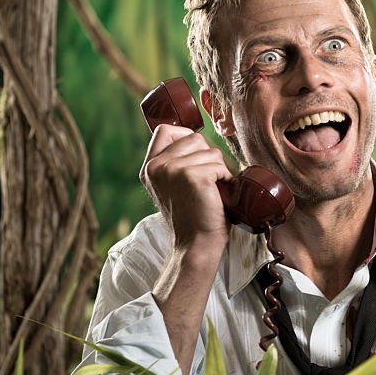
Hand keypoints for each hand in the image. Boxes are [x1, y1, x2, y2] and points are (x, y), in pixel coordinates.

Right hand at [140, 124, 231, 249]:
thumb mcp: (173, 186)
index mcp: (149, 167)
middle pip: (195, 137)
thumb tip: (198, 135)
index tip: (197, 157)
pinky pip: (220, 165)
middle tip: (208, 182)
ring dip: (220, 170)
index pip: (165, 130)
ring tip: (213, 191)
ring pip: (211, 151)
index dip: (186, 136)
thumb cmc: (193, 216)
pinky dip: (226, 179)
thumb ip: (175, 163)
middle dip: (209, 157)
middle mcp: (156, 166)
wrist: (196, 245)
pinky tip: (219, 195)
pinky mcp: (192, 176)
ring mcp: (172, 169)